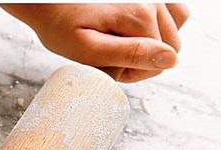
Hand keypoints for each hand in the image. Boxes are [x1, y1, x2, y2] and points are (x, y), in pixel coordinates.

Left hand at [2, 3, 188, 81]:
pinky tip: (133, 28)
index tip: (109, 64)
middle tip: (110, 54)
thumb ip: (131, 56)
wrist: (47, 0)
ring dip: (150, 41)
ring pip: (173, 30)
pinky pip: (173, 10)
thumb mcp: (90, 51)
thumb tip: (170, 61)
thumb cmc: (62, 26)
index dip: (133, 71)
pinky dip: (157, 24)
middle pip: (169, 47)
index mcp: (140, 16)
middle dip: (142, 57)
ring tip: (118, 39)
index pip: (159, 63)